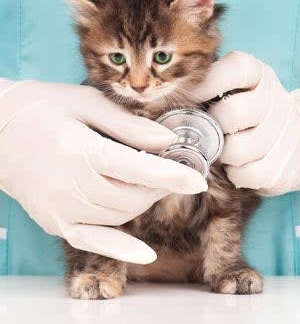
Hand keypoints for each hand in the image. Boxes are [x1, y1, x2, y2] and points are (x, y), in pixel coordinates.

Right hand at [0, 80, 206, 262]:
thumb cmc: (43, 108)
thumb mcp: (87, 103)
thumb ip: (129, 125)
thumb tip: (168, 139)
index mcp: (80, 151)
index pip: (138, 169)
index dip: (172, 175)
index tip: (199, 179)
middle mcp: (70, 186)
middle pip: (132, 196)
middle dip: (161, 185)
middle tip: (173, 170)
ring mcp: (60, 209)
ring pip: (120, 216)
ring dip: (144, 201)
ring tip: (154, 183)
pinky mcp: (54, 222)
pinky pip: (92, 242)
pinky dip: (121, 250)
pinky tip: (145, 254)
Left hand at [193, 52, 299, 194]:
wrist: (299, 137)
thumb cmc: (249, 111)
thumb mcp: (236, 88)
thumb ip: (208, 87)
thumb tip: (168, 98)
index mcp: (259, 75)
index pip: (236, 68)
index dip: (208, 82)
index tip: (190, 97)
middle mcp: (276, 99)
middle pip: (231, 113)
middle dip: (210, 127)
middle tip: (206, 131)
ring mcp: (284, 133)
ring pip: (236, 150)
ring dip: (221, 154)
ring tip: (222, 150)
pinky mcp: (285, 166)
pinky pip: (246, 174)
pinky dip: (235, 174)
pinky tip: (237, 166)